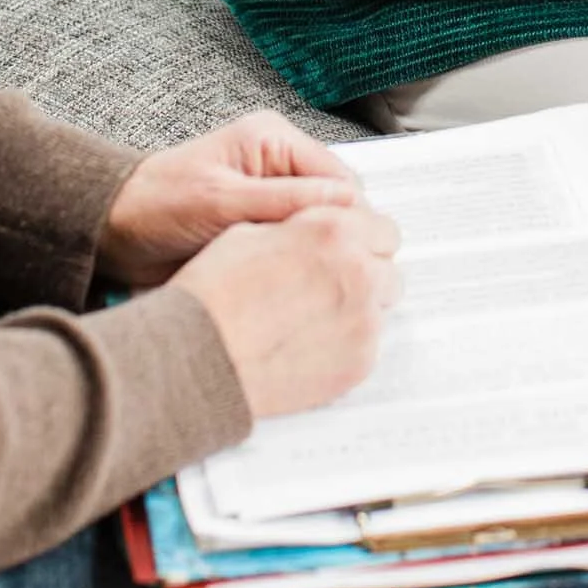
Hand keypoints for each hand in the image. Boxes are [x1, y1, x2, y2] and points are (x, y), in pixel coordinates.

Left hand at [98, 111, 360, 289]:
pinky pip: (298, 245)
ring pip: (322, 229)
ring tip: (308, 283)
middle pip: (337, 205)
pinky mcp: (262, 225)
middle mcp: (280, 163)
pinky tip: (292, 286)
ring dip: (316, 254)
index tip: (349, 257)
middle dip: (336, 239)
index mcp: (274, 140)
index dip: (350, 220)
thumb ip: (283, 201)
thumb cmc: (155, 204)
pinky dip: (298, 264)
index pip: (340, 180)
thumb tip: (345, 207)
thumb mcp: (221, 201)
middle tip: (330, 276)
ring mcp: (273, 196)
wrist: (112, 230)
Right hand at [174, 204, 402, 418]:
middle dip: (365, 270)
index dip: (362, 238)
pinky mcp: (359, 363)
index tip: (349, 248)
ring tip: (315, 314)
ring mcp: (363, 322)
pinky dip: (346, 343)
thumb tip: (318, 224)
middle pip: (388, 267)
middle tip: (330, 283)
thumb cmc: (215, 293)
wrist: (200, 355)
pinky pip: (368, 345)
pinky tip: (309, 343)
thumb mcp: (250, 230)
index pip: (382, 227)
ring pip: (382, 306)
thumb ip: (300, 225)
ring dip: (359, 305)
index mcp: (334, 232)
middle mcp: (358, 273)